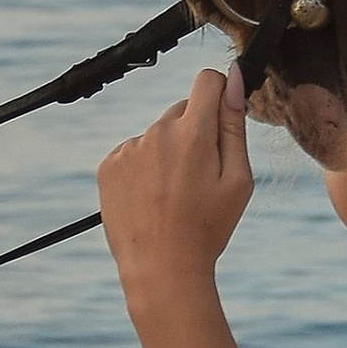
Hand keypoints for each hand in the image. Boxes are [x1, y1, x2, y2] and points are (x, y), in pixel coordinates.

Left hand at [97, 66, 254, 313]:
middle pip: (183, 111)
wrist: (161, 268)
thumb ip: (234, 125)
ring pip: (158, 134)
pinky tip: (151, 198)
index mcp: (194, 133)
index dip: (221, 94)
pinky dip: (143, 168)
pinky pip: (134, 152)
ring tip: (174, 195)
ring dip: (168, 152)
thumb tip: (233, 79)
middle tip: (200, 178)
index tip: (224, 116)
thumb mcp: (237, 179)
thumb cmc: (207, 228)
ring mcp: (129, 148)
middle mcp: (157, 132)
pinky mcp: (108, 165)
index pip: (207, 81)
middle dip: (195, 132)